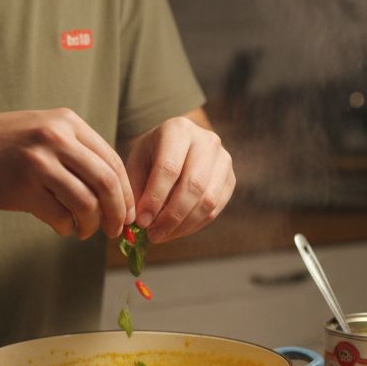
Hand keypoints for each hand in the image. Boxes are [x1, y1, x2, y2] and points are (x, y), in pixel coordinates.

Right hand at [0, 108, 133, 238]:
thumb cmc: (0, 144)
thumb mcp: (41, 131)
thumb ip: (74, 150)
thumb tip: (112, 189)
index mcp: (67, 122)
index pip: (112, 160)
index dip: (126, 192)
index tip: (127, 212)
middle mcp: (56, 138)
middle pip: (106, 183)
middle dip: (117, 212)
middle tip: (116, 230)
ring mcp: (38, 162)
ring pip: (87, 203)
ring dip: (92, 224)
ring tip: (85, 231)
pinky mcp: (22, 187)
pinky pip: (59, 216)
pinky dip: (67, 227)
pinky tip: (62, 227)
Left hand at [125, 113, 234, 242]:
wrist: (178, 145)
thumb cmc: (152, 154)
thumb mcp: (137, 163)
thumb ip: (136, 189)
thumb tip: (136, 223)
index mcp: (178, 129)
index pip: (169, 168)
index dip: (155, 198)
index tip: (142, 221)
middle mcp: (207, 140)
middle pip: (193, 185)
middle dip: (171, 216)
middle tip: (153, 235)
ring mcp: (223, 159)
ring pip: (208, 200)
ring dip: (184, 225)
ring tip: (162, 235)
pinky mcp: (230, 178)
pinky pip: (216, 208)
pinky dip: (195, 225)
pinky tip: (176, 231)